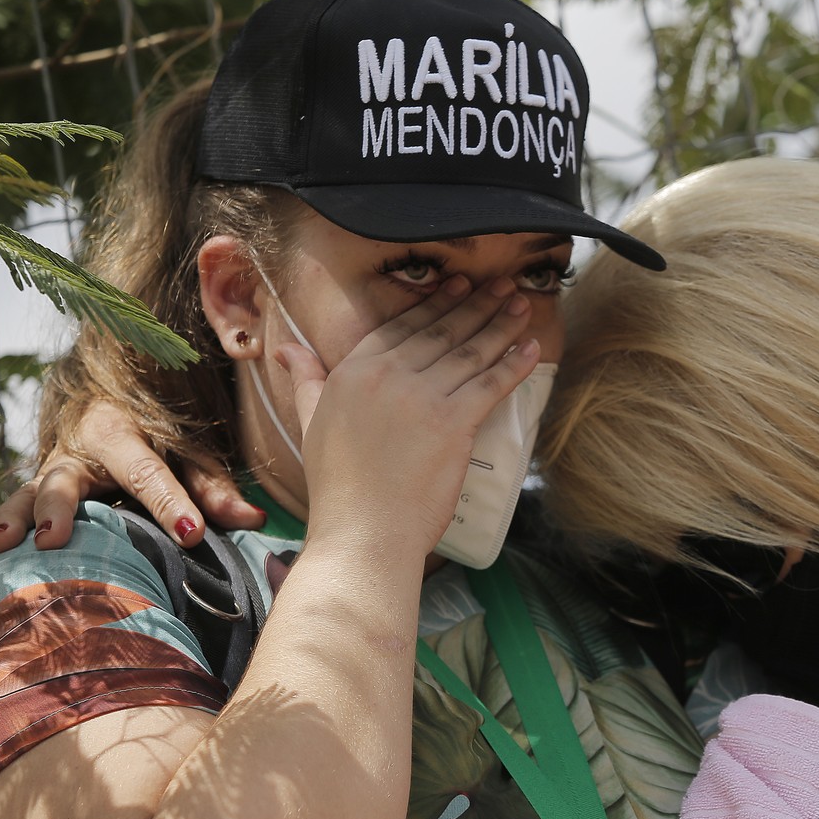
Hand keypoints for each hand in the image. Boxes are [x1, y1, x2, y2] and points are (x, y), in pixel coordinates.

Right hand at [0, 403, 266, 585]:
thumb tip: (252, 520)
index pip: (150, 472)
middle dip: (57, 509)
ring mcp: (47, 475)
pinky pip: (6, 521)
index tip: (192, 534)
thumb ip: (214, 485)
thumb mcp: (187, 450)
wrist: (104, 399)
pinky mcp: (30, 497)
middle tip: (53, 538)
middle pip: (64, 481)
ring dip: (10, 525)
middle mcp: (75, 453)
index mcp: (122, 434)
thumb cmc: (156, 433)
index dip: (172, 502)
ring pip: (22, 499)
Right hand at [281, 274, 538, 558]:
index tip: (459, 286)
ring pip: (470, 351)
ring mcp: (422, 398)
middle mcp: (388, 376)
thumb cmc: (338, 488)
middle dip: (477, 304)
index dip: (436, 303)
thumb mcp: (310, 423)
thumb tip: (286, 348)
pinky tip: (532, 348)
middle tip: (503, 286)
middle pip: (441, 330)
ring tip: (522, 304)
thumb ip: (306, 380)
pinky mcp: (453, 423)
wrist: (362, 533)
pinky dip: (515, 364)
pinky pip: (490, 384)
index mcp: (353, 372)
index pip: (402, 326)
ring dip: (501, 324)